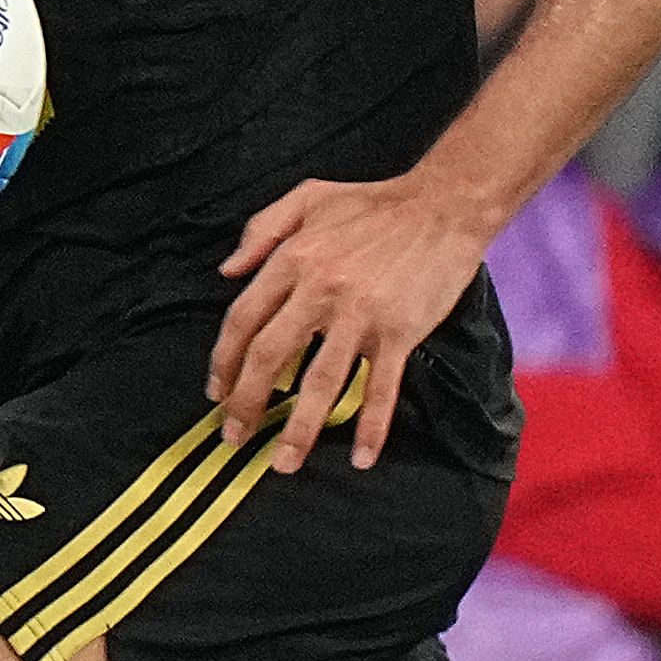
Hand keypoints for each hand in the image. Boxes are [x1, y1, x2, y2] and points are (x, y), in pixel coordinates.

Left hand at [209, 171, 499, 474]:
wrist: (443, 206)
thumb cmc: (374, 203)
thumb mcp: (307, 198)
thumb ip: (261, 230)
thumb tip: (228, 271)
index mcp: (294, 258)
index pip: (244, 319)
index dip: (225, 360)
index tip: (217, 392)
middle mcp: (321, 289)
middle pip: (271, 356)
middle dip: (247, 402)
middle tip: (234, 436)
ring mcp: (361, 314)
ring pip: (320, 381)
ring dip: (299, 429)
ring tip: (283, 462)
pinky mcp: (399, 332)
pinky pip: (380, 387)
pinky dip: (371, 426)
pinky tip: (362, 457)